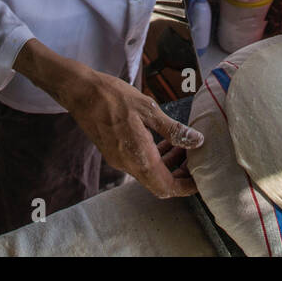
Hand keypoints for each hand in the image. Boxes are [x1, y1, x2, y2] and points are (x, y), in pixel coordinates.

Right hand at [56, 67, 202, 198]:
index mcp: (139, 157)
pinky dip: (154, 157)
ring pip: (149, 174)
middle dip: (179, 176)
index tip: (200, 180)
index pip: (166, 187)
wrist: (81, 93)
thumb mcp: (149, 109)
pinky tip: (162, 140)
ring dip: (167, 165)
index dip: (185, 187)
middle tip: (194, 160)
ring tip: (182, 146)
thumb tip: (197, 141)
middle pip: (158, 184)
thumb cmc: (114, 97)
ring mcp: (119, 160)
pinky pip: (138, 164)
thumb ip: (174, 129)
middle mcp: (128, 165)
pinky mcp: (113, 152)